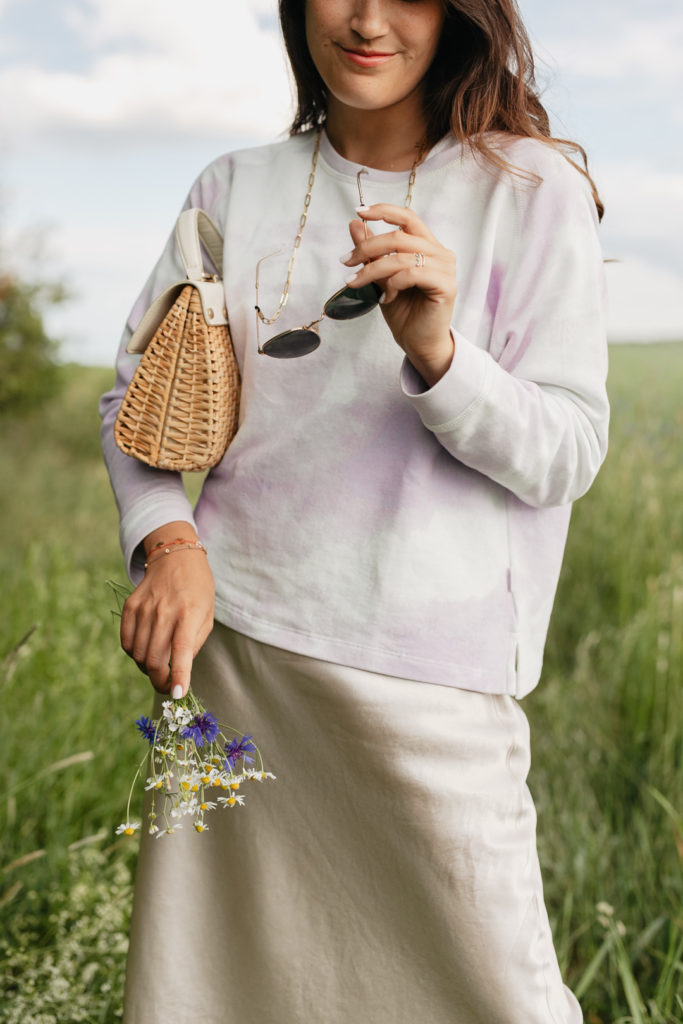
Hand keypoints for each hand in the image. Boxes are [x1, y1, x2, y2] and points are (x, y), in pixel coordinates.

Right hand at [120, 521, 214, 697]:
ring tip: (158, 665)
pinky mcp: (130, 607)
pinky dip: (134, 654)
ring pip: (139, 655)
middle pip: (155, 659)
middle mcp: (164, 612)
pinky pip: (127, 642)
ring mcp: (144, 609)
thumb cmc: (198, 590)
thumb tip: (178, 671)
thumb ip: (193, 644)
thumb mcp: (207, 616)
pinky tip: (145, 651)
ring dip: (148, 669)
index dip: (179, 677)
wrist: (177, 557)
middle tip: (166, 686)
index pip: (181, 652)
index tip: (177, 694)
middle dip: (160, 680)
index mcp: (188, 614)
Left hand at [342, 204, 456, 386]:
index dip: (384, 210)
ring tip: (358, 283)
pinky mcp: (445, 285)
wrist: (418, 343)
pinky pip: (412, 274)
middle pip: (399, 236)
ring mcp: (445, 268)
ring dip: (373, 269)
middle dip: (367, 247)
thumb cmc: (404, 312)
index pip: (408, 218)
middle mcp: (440, 253)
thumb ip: (371, 252)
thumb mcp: (381, 277)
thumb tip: (355, 223)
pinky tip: (385, 297)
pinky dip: (393, 283)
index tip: (359, 211)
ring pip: (402, 256)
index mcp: (428, 246)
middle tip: (346, 261)